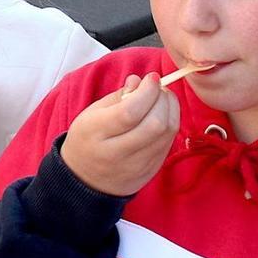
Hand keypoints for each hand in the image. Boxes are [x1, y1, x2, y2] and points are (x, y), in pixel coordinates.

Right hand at [59, 74, 179, 197]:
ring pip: (167, 133)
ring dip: (171, 109)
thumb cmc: (88, 138)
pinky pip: (168, 142)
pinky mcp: (150, 170)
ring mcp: (136, 165)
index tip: (152, 78)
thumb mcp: (92, 113)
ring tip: (162, 99)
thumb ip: (118, 96)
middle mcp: (116, 153)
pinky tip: (162, 115)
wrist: (86, 180)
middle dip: (163, 99)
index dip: (147, 92)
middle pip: (154, 124)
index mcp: (95, 133)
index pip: (129, 112)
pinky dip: (171, 123)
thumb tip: (140, 81)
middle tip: (158, 88)